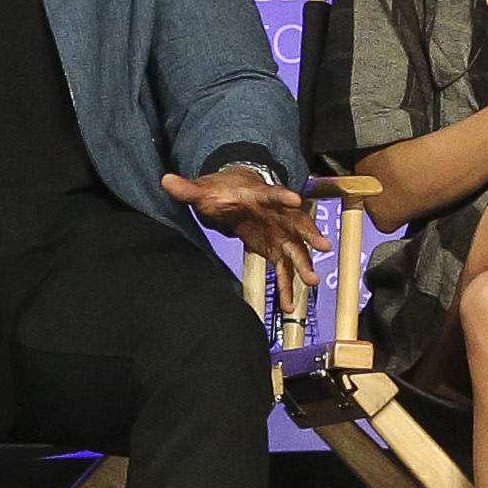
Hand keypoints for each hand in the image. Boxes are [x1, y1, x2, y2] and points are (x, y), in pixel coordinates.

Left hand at [164, 167, 318, 316]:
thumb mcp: (203, 189)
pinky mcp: (276, 249)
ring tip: (312, 281)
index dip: (283, 196)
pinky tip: (288, 306)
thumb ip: (187, 189)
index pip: (272, 194)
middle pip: (295, 224)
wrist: (235, 193)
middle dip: (308, 235)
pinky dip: (287, 287)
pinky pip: (284, 270)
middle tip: (322, 246)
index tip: (295, 200)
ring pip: (295, 250)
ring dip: (303, 265)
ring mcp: (279, 232)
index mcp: (258, 196)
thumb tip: (166, 181)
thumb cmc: (222, 190)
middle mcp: (276, 214)